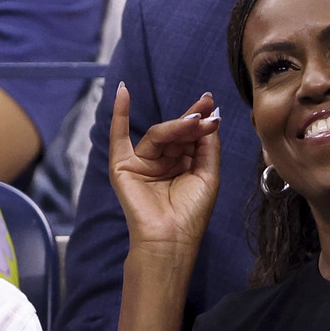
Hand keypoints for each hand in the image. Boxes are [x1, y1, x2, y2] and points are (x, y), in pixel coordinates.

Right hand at [109, 83, 220, 255]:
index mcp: (181, 165)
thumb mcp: (207, 174)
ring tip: (194, 121)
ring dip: (176, 126)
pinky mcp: (123, 167)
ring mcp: (141, 163)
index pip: (189, 137)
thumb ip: (206, 145)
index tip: (211, 103)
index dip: (200, 120)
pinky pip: (118, 136)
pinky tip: (122, 92)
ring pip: (158, 135)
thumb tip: (210, 116)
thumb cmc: (191, 213)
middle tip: (205, 112)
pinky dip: (119, 113)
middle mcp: (161, 162)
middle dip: (191, 121)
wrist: (171, 238)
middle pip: (175, 133)